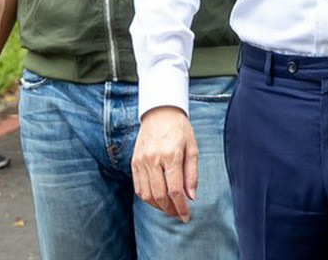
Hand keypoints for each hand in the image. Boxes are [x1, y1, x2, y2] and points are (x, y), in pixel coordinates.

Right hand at [132, 106, 196, 221]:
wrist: (160, 111)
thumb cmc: (180, 129)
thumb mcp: (193, 148)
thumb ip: (192, 174)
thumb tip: (191, 197)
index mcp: (171, 155)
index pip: (175, 190)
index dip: (181, 207)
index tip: (186, 216)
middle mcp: (153, 159)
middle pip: (159, 195)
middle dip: (170, 210)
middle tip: (178, 214)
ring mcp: (141, 160)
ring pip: (146, 194)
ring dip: (158, 206)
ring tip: (168, 208)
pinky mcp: (134, 161)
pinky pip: (138, 186)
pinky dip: (146, 197)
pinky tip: (156, 198)